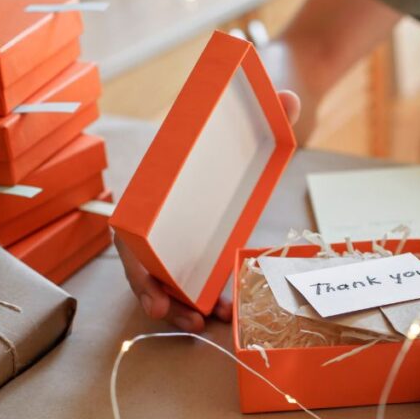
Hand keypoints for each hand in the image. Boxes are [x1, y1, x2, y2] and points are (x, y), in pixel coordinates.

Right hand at [116, 90, 300, 331]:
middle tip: (185, 317)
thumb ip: (270, 109)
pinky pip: (187, 276)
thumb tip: (289, 97)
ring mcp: (177, 230)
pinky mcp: (196, 241)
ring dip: (179, 303)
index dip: (135, 262)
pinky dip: (199, 296)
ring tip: (204, 321)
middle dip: (157, 294)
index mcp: (158, 186)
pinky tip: (221, 310)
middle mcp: (160, 213)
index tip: (152, 288)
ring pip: (164, 276)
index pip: (130, 229)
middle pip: (144, 263)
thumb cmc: (235, 124)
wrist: (244, 122)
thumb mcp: (253, 117)